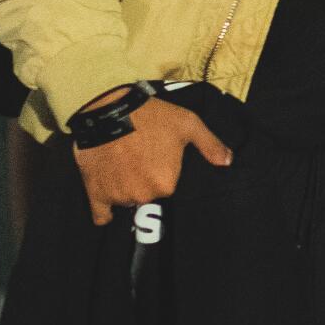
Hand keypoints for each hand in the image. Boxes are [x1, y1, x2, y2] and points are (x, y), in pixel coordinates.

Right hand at [71, 95, 231, 227]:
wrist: (107, 109)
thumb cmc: (150, 116)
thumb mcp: (187, 123)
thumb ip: (210, 145)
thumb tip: (227, 161)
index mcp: (166, 184)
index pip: (167, 186)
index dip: (162, 171)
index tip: (156, 158)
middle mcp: (143, 195)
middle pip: (147, 194)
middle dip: (144, 180)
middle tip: (138, 158)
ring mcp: (118, 196)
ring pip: (126, 200)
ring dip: (125, 188)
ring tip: (120, 164)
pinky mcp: (96, 193)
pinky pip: (101, 215)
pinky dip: (105, 212)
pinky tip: (107, 207)